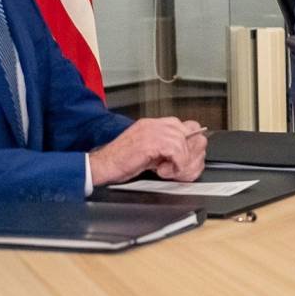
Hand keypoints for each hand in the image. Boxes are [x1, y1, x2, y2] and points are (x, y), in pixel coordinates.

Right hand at [89, 118, 205, 185]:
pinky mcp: (150, 141)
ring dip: (182, 161)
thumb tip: (186, 156)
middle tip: (181, 167)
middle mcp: (154, 124)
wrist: (102, 166)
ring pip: (185, 142)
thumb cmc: (121, 163)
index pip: (187, 125)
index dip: (191, 144)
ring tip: (170, 171)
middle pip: (192, 131)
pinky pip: (177, 150)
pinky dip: (176, 164)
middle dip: (191, 153)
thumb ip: (165, 150)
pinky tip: (163, 171)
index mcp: (154, 125)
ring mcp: (152, 130)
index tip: (186, 159)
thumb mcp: (149, 153)